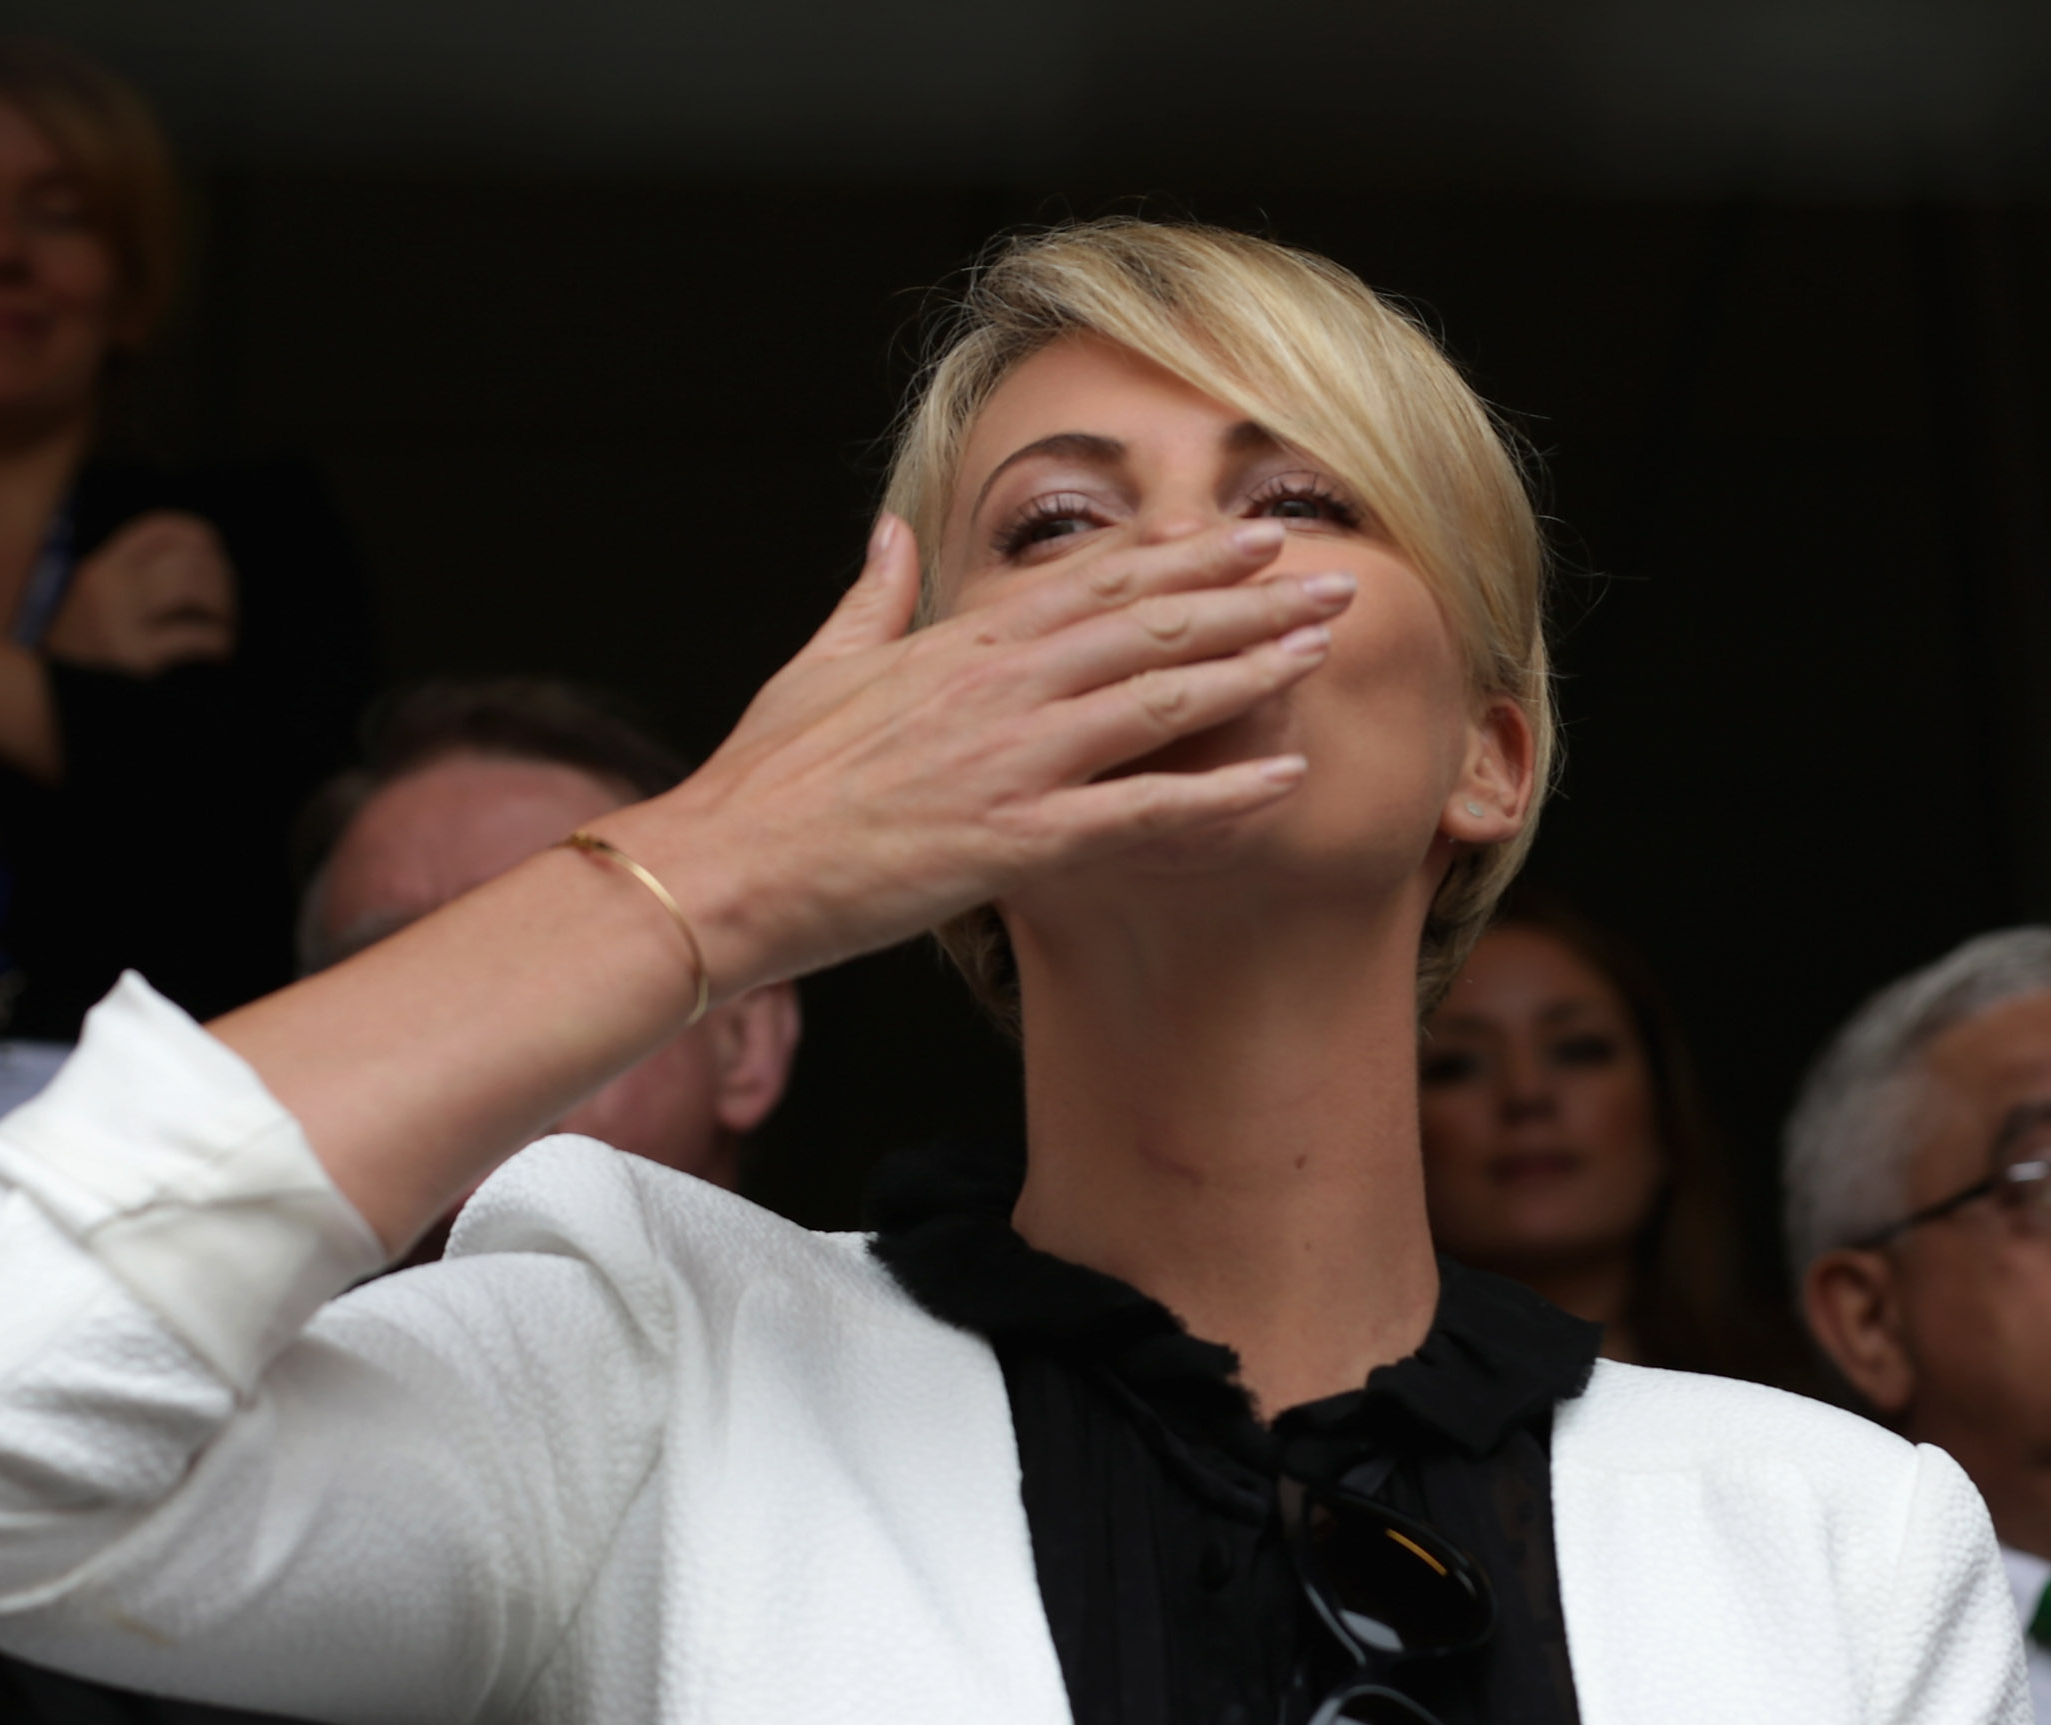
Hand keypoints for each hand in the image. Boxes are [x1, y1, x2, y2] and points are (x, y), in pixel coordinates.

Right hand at [43, 510, 235, 674]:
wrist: (42, 706)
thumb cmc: (80, 661)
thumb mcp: (91, 608)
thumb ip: (129, 585)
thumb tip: (199, 570)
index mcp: (101, 570)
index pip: (161, 529)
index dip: (202, 539)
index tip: (218, 562)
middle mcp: (108, 588)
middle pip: (186, 557)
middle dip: (222, 580)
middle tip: (227, 607)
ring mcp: (120, 622)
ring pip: (192, 584)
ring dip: (224, 606)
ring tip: (225, 627)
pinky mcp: (136, 659)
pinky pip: (196, 635)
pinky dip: (220, 641)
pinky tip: (220, 653)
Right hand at [606, 512, 1347, 994]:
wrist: (722, 868)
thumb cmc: (762, 780)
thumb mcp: (817, 665)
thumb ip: (871, 596)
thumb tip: (891, 532)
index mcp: (956, 643)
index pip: (1092, 579)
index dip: (1181, 552)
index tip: (1246, 532)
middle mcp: (998, 686)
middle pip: (1148, 620)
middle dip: (1247, 594)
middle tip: (1328, 575)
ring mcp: (1012, 759)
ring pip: (1159, 696)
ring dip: (1252, 666)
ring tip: (1326, 645)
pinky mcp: (1015, 839)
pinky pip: (1142, 811)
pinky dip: (1221, 795)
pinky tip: (1287, 781)